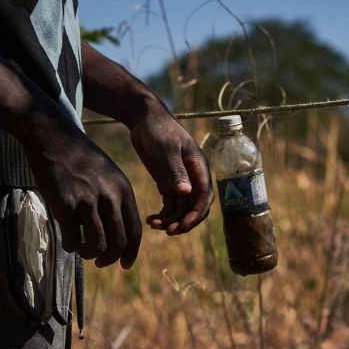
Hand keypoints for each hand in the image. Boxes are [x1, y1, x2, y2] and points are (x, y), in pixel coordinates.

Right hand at [22, 110, 141, 268]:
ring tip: (82, 250)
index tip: (124, 264)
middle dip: (109, 258)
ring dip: (89, 254)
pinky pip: (72, 239)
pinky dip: (71, 246)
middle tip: (99, 262)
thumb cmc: (79, 157)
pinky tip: (68, 241)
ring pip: (96, 245)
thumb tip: (117, 233)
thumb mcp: (108, 175)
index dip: (131, 252)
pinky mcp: (65, 203)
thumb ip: (115, 200)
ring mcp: (87, 201)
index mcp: (123, 191)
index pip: (134, 231)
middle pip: (118, 242)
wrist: (53, 136)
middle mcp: (109, 197)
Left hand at [128, 105, 212, 235]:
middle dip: (183, 221)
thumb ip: (176, 171)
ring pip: (181, 209)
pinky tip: (151, 219)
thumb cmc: (158, 128)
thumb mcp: (167, 149)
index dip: (196, 214)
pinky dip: (163, 214)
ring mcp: (180, 181)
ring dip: (170, 220)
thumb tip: (186, 193)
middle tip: (167, 231)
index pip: (204, 197)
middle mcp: (192, 177)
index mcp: (199, 168)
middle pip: (194, 207)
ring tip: (153, 224)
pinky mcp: (167, 182)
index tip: (182, 225)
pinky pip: (170, 204)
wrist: (144, 118)